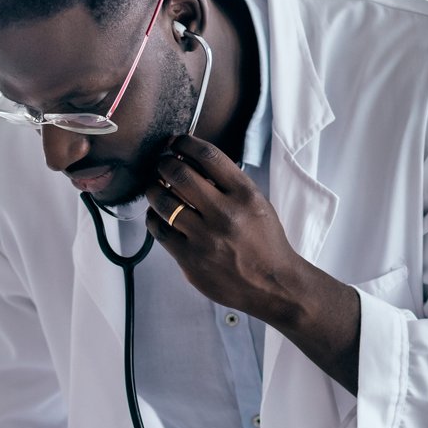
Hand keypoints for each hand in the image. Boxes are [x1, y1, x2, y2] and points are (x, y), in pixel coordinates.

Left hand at [142, 134, 307, 321]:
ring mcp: (205, 238)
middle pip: (179, 174)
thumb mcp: (256, 203)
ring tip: (155, 187)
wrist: (273, 284)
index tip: (175, 143)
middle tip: (161, 165)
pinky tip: (158, 215)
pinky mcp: (190, 259)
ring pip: (163, 201)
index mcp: (245, 194)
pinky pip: (159, 230)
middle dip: (163, 164)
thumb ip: (227, 183)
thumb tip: (189, 161)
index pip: (208, 155)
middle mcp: (225, 213)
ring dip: (153, 189)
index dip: (184, 143)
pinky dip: (154, 217)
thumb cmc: (264, 242)